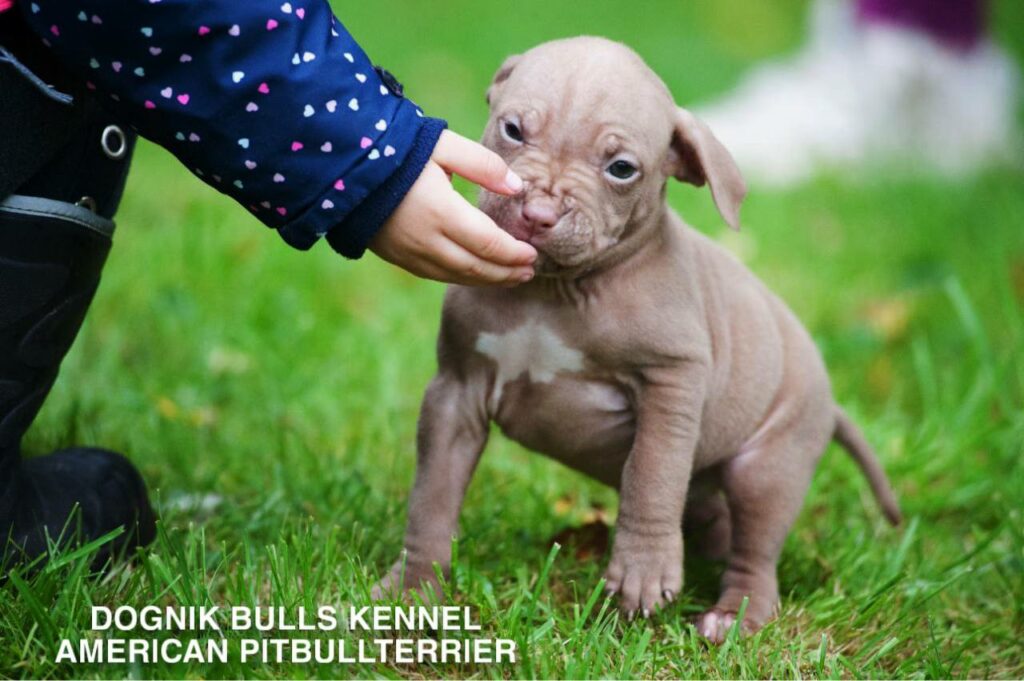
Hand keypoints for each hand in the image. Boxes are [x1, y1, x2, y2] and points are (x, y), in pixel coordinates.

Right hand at [369, 130, 536, 284]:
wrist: (343, 166)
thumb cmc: (397, 148)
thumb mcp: (442, 145)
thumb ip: (483, 165)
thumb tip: (517, 187)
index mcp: (441, 213)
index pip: (489, 244)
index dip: (514, 253)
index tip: (533, 254)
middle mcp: (426, 241)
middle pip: (476, 268)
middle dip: (506, 273)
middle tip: (529, 272)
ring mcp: (409, 253)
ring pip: (456, 276)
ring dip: (486, 280)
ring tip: (510, 277)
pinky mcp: (397, 257)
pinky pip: (435, 275)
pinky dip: (461, 277)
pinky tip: (475, 273)